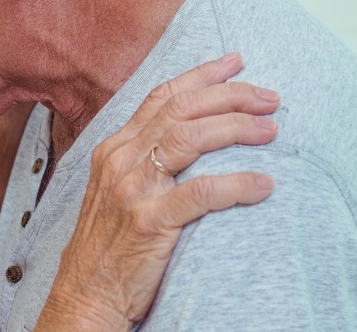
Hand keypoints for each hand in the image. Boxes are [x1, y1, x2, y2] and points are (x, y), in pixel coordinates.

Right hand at [36, 53, 280, 331]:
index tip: (236, 62)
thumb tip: (190, 135)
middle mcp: (120, 160)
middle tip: (270, 97)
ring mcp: (133, 190)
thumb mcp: (117, 190)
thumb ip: (145, 159)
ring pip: (191, 139)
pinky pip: (201, 194)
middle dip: (231, 96)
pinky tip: (263, 184)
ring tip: (271, 129)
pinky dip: (237, 184)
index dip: (202, 75)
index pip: (161, 96)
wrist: (85, 294)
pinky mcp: (149, 222)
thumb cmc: (109, 246)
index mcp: (114, 148)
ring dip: (237, 128)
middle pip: (182, 110)